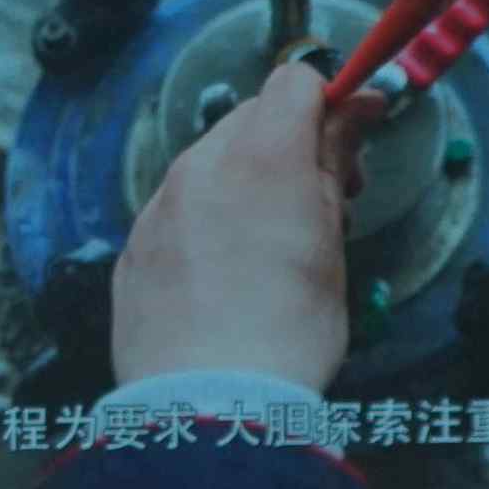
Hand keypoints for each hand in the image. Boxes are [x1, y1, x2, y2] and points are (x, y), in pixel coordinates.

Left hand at [106, 65, 357, 394]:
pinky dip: (206, 224)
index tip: (354, 135)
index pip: (294, 83)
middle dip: (291, 146)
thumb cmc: (283, 334)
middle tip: (326, 201)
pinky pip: (177, 212)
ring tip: (274, 247)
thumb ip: (335, 162)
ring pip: (210, 165)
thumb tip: (353, 109)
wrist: (206, 406)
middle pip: (250, 119)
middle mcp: (199, 167)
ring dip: (246, 185)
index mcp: (260, 156)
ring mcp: (158, 207)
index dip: (330, 103)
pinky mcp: (134, 248)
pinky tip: (228, 277)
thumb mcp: (331, 242)